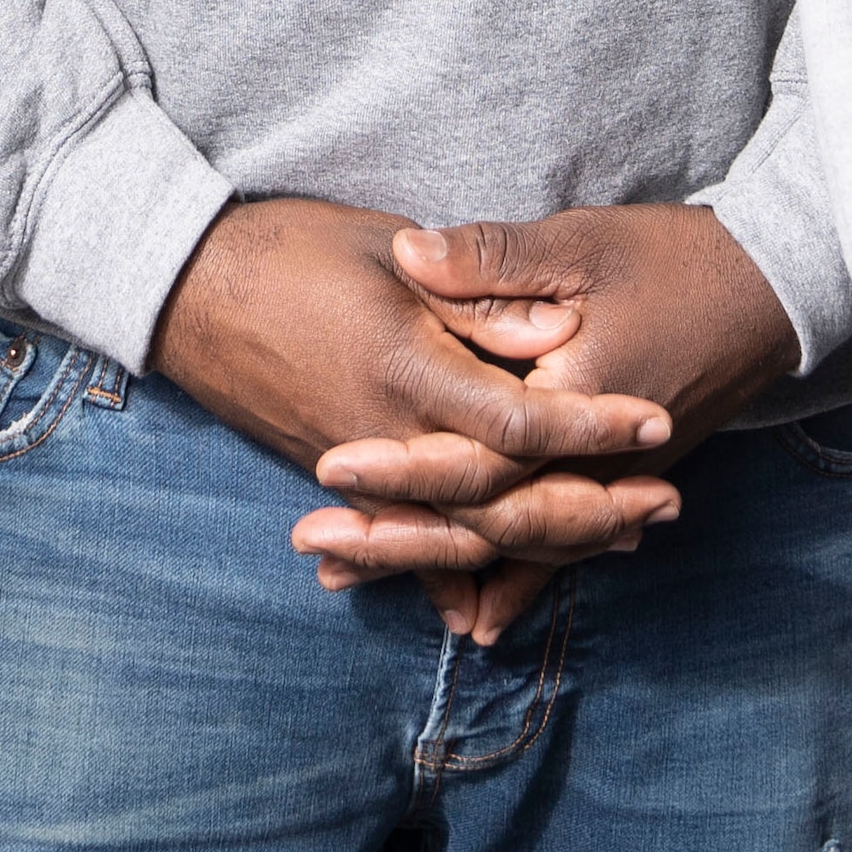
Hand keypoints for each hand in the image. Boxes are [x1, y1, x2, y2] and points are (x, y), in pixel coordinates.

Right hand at [150, 197, 679, 584]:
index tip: (654, 419)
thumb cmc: (290, 247)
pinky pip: (406, 544)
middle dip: (590, 507)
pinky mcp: (339, 479)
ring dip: (544, 543)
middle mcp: (383, 435)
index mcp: (403, 367)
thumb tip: (551, 332)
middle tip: (665, 503)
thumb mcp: (386, 247)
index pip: (517, 419)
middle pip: (502, 501)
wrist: (187, 288)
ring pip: (462, 534)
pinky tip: (496, 603)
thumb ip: (472, 294)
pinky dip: (454, 575)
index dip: (591, 424)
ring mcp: (357, 468)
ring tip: (621, 536)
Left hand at [287, 210, 802, 640]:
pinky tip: (467, 616)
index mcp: (575, 401)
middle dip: (397, 537)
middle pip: (486, 521)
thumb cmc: (672, 259)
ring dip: (434, 565)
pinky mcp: (623, 488)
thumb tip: (405, 255)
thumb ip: (491, 257)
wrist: (771, 290)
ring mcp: (614, 485)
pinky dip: (511, 582)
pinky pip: (560, 550)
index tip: (329, 467)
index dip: (403, 465)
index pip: (479, 454)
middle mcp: (596, 463)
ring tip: (346, 577)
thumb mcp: (580, 244)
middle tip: (314, 547)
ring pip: (517, 548)